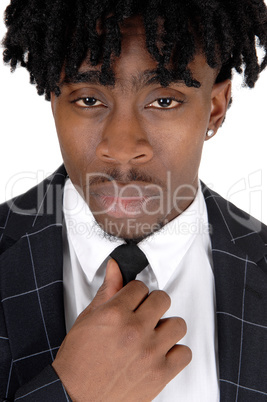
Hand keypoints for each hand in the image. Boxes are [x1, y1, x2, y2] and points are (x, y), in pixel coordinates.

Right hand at [52, 259, 191, 400]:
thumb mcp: (88, 319)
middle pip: (162, 299)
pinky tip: (161, 353)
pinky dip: (175, 353)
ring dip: (166, 327)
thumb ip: (107, 290)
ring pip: (178, 324)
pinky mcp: (160, 374)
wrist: (74, 398)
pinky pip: (184, 353)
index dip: (135, 293)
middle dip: (152, 304)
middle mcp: (134, 330)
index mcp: (115, 313)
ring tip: (154, 335)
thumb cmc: (78, 360)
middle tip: (144, 316)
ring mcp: (150, 352)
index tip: (133, 301)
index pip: (140, 286)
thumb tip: (115, 266)